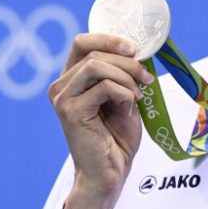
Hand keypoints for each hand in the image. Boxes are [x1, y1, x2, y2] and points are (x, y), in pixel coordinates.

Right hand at [48, 33, 153, 208]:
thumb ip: (121, 72)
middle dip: (127, 63)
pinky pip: (104, 87)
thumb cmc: (116, 134)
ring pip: (97, 66)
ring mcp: (63, 98)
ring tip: (138, 95)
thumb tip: (136, 51)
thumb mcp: (122, 94)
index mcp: (71, 77)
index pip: (82, 42)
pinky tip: (129, 109)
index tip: (134, 49)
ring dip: (126, 77)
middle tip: (146, 79)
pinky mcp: (71, 111)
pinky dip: (124, 94)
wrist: (111, 169)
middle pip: (94, 52)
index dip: (109, 39)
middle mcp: (61, 85)